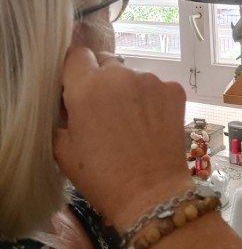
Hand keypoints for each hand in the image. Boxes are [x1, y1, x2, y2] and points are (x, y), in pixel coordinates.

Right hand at [54, 48, 192, 233]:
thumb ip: (60, 116)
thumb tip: (66, 102)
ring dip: (128, 90)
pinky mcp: (174, 89)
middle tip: (104, 109)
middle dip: (101, 80)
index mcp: (87, 87)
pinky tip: (151, 124)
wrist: (150, 194)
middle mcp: (119, 75)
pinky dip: (152, 99)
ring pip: (132, 75)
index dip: (75, 70)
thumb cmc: (101, 176)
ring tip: (130, 122)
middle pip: (105, 62)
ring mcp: (150, 79)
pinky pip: (156, 86)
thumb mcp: (63, 149)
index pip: (76, 55)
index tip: (76, 85)